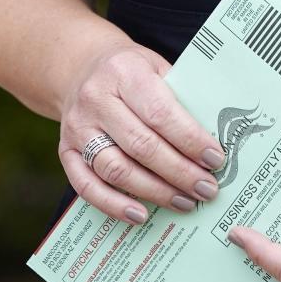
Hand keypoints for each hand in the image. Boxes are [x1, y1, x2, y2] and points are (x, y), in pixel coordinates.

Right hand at [58, 43, 225, 223]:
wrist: (81, 66)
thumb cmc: (130, 71)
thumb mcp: (156, 67)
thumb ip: (180, 97)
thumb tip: (213, 140)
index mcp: (124, 72)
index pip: (160, 112)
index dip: (190, 140)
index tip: (216, 160)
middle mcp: (96, 99)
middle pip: (141, 145)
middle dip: (179, 172)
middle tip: (207, 189)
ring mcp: (77, 128)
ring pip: (116, 169)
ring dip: (154, 192)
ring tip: (185, 202)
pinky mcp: (64, 152)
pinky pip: (87, 186)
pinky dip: (114, 205)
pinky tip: (141, 215)